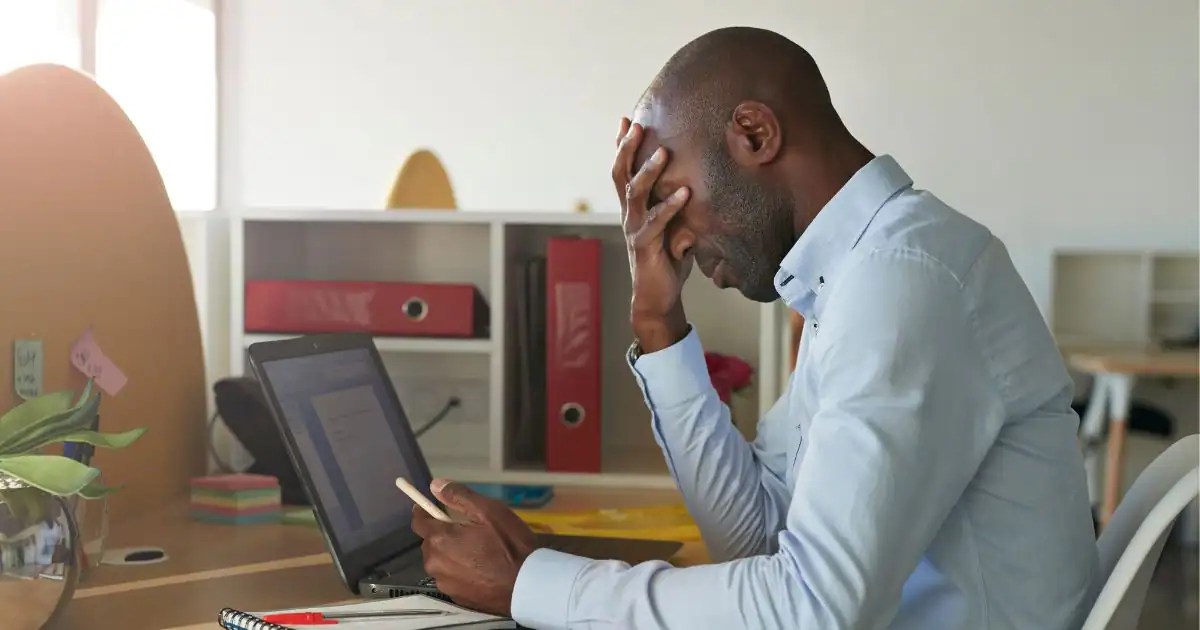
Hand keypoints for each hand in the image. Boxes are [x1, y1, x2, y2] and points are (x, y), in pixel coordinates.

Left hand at [411, 479, 536, 615]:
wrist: (527, 584)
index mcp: (439, 539)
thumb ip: (459, 496)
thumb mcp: (489, 511)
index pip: (418, 521)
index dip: (424, 511)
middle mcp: (435, 563)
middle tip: (467, 530)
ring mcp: (444, 582)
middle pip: (429, 542)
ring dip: (450, 554)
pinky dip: (459, 571)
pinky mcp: (456, 597)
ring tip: (476, 552)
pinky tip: (480, 570)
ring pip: (440, 561)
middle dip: (442, 534)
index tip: (432, 506)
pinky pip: (450, 577)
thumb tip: (435, 485)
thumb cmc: (509, 544)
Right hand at [613, 117, 691, 351]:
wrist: (658, 298)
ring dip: (648, 171)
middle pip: (621, 175)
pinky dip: (670, 207)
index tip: (626, 119)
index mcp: (634, 208)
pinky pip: (656, 222)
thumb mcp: (675, 225)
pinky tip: (685, 192)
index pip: (623, 171)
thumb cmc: (668, 260)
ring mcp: (634, 229)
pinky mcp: (645, 246)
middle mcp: (629, 215)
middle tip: (637, 125)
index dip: (621, 146)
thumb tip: (700, 178)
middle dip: (627, 148)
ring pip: (635, 193)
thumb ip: (679, 204)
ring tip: (662, 151)